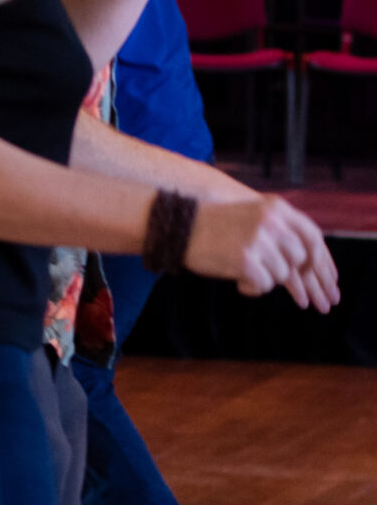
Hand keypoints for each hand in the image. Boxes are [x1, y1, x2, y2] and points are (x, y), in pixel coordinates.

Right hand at [187, 195, 339, 310]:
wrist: (177, 227)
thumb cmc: (213, 226)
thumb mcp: (252, 215)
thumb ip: (280, 229)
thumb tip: (305, 261)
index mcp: (276, 208)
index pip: (313, 236)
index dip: (322, 260)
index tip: (327, 279)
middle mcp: (272, 222)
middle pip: (300, 259)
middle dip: (297, 279)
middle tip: (300, 296)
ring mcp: (259, 241)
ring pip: (282, 274)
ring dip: (267, 280)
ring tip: (248, 276)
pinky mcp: (245, 260)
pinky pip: (263, 285)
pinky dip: (253, 288)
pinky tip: (240, 283)